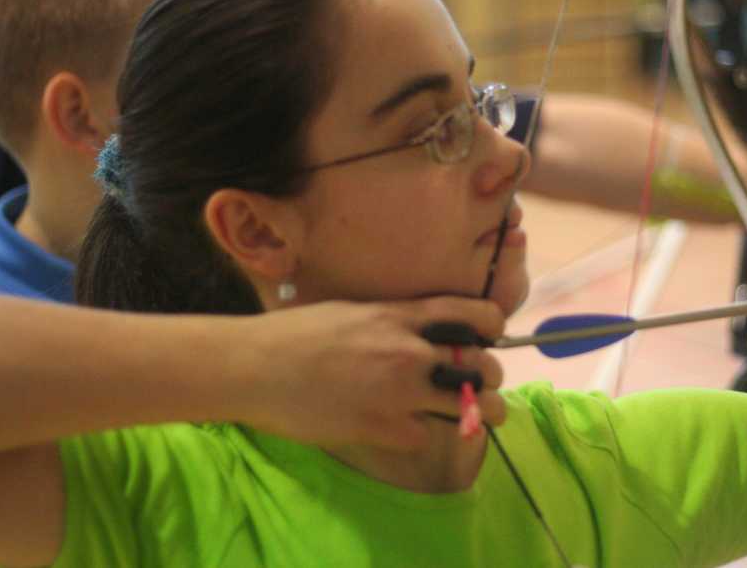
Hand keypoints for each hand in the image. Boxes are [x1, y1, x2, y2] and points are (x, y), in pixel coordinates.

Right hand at [237, 297, 506, 450]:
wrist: (254, 367)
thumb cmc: (295, 333)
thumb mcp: (353, 310)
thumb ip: (394, 319)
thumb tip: (422, 330)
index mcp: (400, 316)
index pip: (471, 315)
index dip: (492, 327)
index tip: (492, 336)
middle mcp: (408, 351)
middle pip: (480, 366)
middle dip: (491, 377)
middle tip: (487, 384)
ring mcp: (398, 392)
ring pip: (469, 406)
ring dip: (481, 412)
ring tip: (485, 416)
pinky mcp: (382, 428)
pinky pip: (424, 435)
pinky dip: (420, 434)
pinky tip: (406, 429)